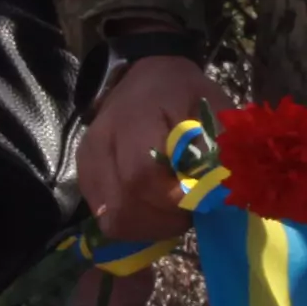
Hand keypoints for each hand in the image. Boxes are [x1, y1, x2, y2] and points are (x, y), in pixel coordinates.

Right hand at [81, 53, 225, 242]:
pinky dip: (137, 225)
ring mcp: (87, 165)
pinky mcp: (85, 180)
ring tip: (176, 212)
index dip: (172, 199)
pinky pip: (108, 219)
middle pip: (123, 205)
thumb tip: (220, 191)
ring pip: (112, 219)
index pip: (142, 174)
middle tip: (192, 211)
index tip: (201, 202)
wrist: (147, 78)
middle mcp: (100, 143)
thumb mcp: (210, 106)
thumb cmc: (184, 92)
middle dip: (164, 220)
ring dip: (150, 227)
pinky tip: (158, 211)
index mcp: (133, 117)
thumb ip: (217, 146)